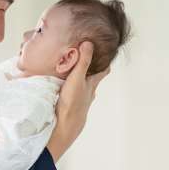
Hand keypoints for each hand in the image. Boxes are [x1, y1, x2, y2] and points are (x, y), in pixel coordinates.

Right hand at [46, 41, 108, 161]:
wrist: (64, 125)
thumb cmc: (72, 102)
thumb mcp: (77, 78)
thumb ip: (83, 61)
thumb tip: (89, 43)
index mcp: (92, 85)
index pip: (103, 71)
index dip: (106, 62)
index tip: (106, 54)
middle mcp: (88, 93)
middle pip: (92, 79)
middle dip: (90, 70)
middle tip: (86, 59)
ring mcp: (80, 101)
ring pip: (82, 87)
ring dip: (79, 80)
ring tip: (71, 71)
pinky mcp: (71, 106)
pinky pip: (72, 94)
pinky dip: (69, 89)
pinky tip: (62, 88)